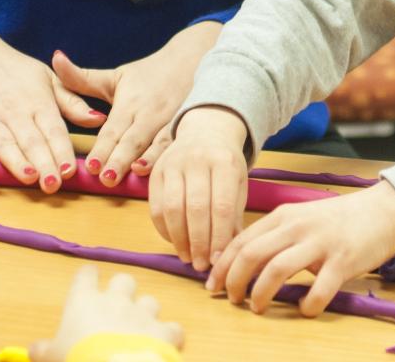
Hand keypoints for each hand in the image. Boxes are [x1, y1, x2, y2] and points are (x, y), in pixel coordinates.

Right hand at [0, 0, 104, 193]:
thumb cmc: (10, 69)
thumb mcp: (45, 78)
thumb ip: (71, 102)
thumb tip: (99, 120)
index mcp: (36, 100)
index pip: (53, 129)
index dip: (62, 150)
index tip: (70, 171)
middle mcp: (12, 109)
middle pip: (31, 140)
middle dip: (43, 163)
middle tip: (54, 185)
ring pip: (4, 142)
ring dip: (16, 161)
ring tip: (30, 177)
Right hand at [28, 265, 183, 361]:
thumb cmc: (76, 360)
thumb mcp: (52, 357)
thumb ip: (43, 350)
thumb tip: (34, 350)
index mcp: (84, 301)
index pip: (86, 274)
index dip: (87, 278)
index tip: (87, 283)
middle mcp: (116, 300)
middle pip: (124, 280)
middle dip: (123, 291)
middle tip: (117, 308)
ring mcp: (143, 314)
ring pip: (150, 301)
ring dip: (146, 313)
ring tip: (140, 330)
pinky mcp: (165, 331)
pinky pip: (173, 327)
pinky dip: (170, 335)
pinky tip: (164, 344)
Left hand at [54, 21, 221, 187]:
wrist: (195, 59)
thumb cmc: (150, 74)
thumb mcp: (116, 76)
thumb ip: (83, 78)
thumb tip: (55, 58)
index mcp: (131, 103)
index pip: (113, 129)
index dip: (103, 147)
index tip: (91, 165)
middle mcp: (151, 114)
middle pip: (134, 139)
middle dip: (120, 158)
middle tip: (107, 178)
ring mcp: (173, 121)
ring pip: (160, 144)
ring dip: (149, 159)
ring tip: (136, 173)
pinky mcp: (190, 128)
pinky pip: (181, 146)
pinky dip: (173, 158)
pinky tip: (168, 172)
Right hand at [148, 106, 249, 272]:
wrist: (206, 128)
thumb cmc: (226, 162)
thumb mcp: (239, 182)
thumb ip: (234, 215)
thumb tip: (228, 252)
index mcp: (225, 162)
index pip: (222, 206)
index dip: (219, 237)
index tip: (219, 260)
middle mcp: (198, 160)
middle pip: (196, 209)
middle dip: (199, 242)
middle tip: (202, 265)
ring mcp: (174, 163)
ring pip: (172, 208)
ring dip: (179, 239)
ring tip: (188, 258)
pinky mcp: (156, 170)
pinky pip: (156, 206)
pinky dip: (164, 229)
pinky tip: (175, 242)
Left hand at [208, 181, 394, 317]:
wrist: (383, 210)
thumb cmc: (338, 220)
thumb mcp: (301, 219)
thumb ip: (276, 236)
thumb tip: (243, 263)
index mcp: (283, 216)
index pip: (241, 241)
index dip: (222, 266)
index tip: (212, 286)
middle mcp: (297, 226)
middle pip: (252, 254)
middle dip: (234, 281)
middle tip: (232, 300)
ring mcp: (320, 243)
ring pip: (277, 270)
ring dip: (261, 294)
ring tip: (257, 308)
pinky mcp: (343, 260)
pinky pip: (319, 289)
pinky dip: (307, 304)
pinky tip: (305, 310)